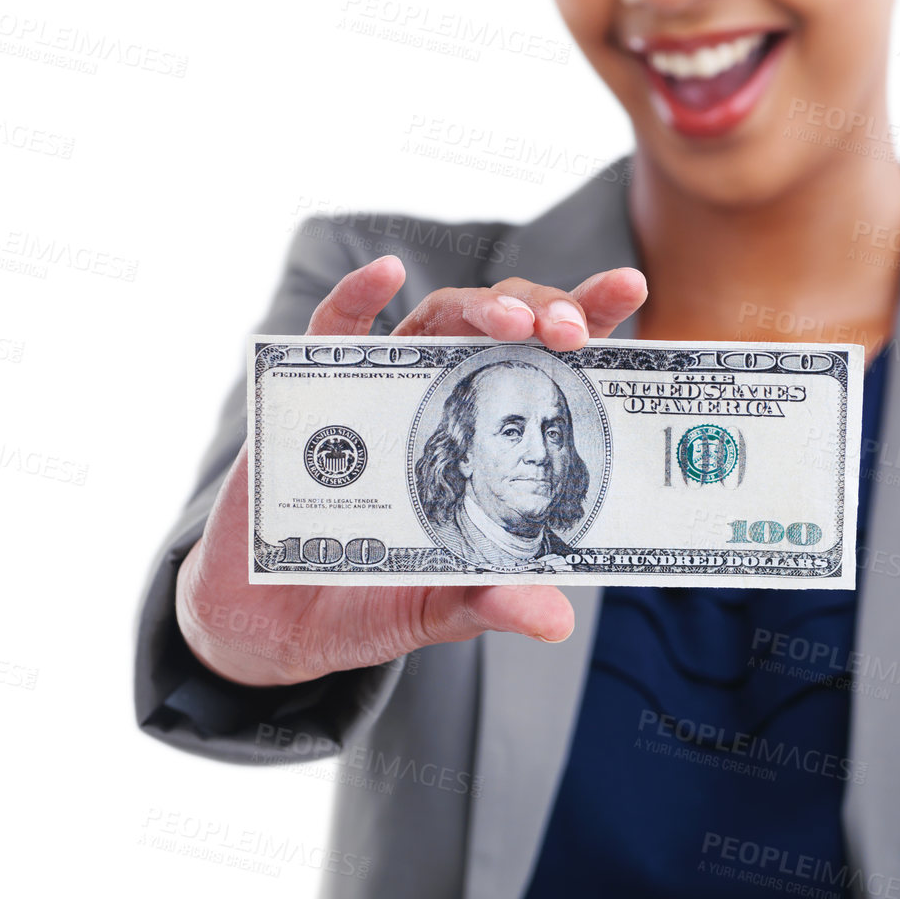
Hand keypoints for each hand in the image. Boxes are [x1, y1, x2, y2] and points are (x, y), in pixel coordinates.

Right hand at [176, 256, 649, 686]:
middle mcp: (446, 400)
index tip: (628, 287)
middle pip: (503, 328)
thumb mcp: (440, 609)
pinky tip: (384, 273)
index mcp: (494, 440)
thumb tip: (556, 619)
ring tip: (511, 320)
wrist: (272, 625)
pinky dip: (356, 296)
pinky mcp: (313, 396)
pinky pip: (332, 332)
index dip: (589, 318)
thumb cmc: (370, 604)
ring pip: (436, 321)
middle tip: (567, 330)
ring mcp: (381, 392)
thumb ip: (492, 602)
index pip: (553, 365)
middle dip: (541, 312)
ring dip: (476, 309)